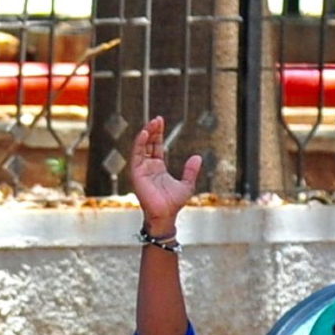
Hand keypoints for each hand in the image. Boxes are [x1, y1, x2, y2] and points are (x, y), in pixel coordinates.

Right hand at [129, 115, 200, 234]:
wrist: (166, 214)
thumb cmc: (173, 203)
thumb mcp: (187, 184)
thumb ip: (190, 171)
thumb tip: (197, 157)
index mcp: (158, 167)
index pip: (156, 146)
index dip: (158, 134)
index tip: (160, 121)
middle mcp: (148, 166)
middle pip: (148, 143)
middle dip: (152, 130)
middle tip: (157, 119)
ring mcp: (141, 169)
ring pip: (141, 146)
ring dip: (146, 134)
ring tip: (152, 123)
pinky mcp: (136, 173)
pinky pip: (136, 155)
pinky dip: (139, 143)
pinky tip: (144, 133)